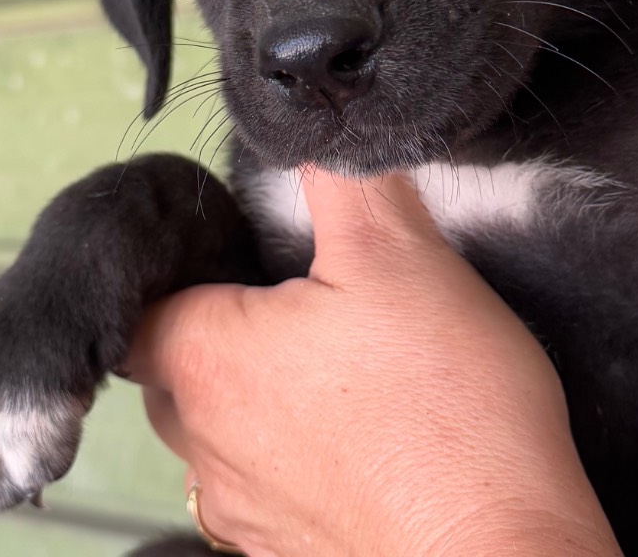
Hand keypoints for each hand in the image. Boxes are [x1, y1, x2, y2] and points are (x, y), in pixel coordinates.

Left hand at [123, 170, 622, 556]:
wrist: (503, 555)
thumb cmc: (447, 418)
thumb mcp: (400, 253)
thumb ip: (342, 176)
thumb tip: (318, 124)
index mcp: (203, 359)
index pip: (134, 301)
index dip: (179, 263)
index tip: (234, 245)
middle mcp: (204, 446)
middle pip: (175, 363)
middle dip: (225, 323)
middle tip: (307, 295)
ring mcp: (245, 509)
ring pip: (222, 428)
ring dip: (265, 391)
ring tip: (346, 364)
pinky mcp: (290, 549)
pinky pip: (270, 483)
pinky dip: (302, 453)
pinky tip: (368, 434)